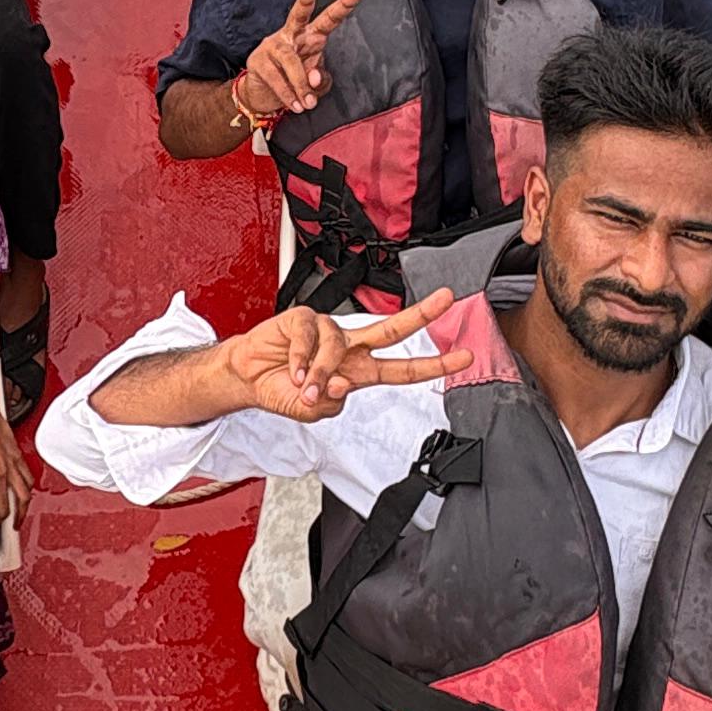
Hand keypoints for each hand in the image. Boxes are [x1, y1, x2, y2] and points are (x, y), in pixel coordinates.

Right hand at [213, 290, 453, 423]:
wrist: (248, 378)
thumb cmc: (283, 391)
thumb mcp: (311, 411)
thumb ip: (329, 402)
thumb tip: (338, 384)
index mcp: (359, 371)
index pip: (403, 368)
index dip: (434, 365)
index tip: (463, 357)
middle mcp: (349, 347)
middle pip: (391, 329)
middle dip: (421, 314)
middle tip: (446, 299)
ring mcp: (327, 330)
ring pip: (337, 348)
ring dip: (317, 373)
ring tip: (301, 387)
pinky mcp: (303, 319)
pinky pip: (307, 338)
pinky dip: (297, 361)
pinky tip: (289, 371)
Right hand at [234, 0, 365, 126]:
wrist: (262, 96)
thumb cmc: (293, 83)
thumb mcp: (316, 84)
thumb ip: (322, 80)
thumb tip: (314, 78)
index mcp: (311, 36)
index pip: (329, 19)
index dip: (345, 5)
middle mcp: (292, 35)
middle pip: (299, 14)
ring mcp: (273, 46)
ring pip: (291, 61)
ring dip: (301, 85)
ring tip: (307, 103)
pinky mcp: (258, 61)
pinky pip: (277, 78)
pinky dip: (288, 95)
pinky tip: (294, 105)